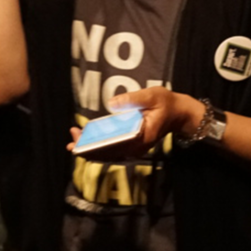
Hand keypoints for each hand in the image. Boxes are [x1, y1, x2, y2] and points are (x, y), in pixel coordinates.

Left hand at [67, 87, 198, 159]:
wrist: (179, 113)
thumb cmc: (166, 103)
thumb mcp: (152, 95)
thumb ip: (132, 99)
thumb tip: (112, 103)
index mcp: (141, 137)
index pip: (114, 145)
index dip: (95, 145)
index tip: (81, 140)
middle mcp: (136, 147)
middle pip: (109, 153)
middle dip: (88, 149)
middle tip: (71, 142)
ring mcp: (134, 148)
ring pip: (110, 154)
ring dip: (91, 150)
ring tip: (73, 143)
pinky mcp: (132, 146)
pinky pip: (113, 151)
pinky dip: (99, 148)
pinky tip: (86, 143)